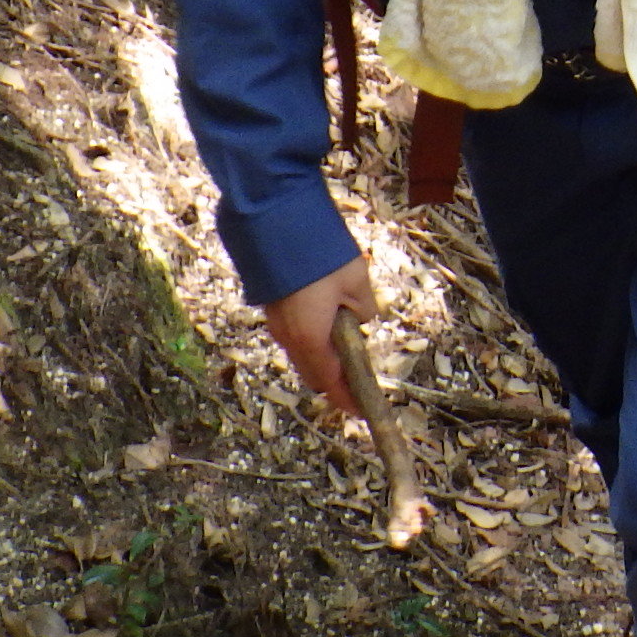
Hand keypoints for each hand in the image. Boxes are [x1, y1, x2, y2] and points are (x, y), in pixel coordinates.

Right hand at [264, 257, 379, 417]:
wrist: (278, 227)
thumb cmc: (322, 256)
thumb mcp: (357, 282)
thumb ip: (363, 308)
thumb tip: (361, 320)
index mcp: (312, 337)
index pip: (330, 380)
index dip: (346, 397)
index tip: (360, 410)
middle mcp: (289, 337)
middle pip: (314, 371)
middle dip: (335, 380)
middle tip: (358, 380)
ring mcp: (277, 324)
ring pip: (302, 354)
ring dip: (323, 359)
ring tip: (348, 353)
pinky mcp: (273, 310)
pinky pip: (295, 338)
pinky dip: (312, 342)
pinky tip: (329, 329)